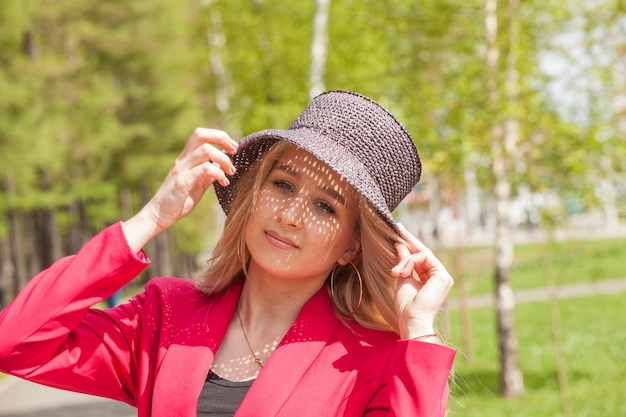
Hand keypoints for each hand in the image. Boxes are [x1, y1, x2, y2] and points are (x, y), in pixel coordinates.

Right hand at [122, 128, 237, 250]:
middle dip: (222, 138)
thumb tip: (221, 166)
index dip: (219, 136)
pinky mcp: (182, 182)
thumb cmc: (178, 201)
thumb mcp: (197, 184)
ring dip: (223, 159)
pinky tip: (224, 183)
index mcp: (186, 158)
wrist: (159, 215)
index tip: (233, 148)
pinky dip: (218, 173)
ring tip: (231, 172)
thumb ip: (208, 173)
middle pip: (201, 135)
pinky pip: (204, 169)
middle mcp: (183, 160)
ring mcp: (182, 170)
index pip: (201, 135)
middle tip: (234, 152)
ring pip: (205, 150)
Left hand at [391, 223, 453, 340]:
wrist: (412, 321)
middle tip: (397, 227)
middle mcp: (439, 276)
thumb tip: (399, 245)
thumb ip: (403, 262)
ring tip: (395, 271)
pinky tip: (402, 271)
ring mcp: (443, 276)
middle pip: (423, 252)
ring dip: (405, 260)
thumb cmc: (406, 306)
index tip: (398, 232)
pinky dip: (410, 262)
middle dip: (409, 239)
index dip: (410, 244)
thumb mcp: (402, 278)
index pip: (420, 257)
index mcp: (431, 278)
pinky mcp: (443, 276)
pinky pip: (424, 258)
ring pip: (422, 254)